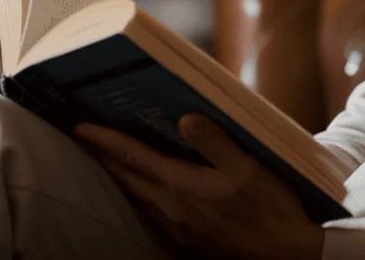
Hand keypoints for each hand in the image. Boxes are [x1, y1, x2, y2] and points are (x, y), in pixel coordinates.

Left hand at [74, 115, 324, 259]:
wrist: (284, 255)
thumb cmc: (270, 210)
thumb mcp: (248, 168)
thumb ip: (215, 142)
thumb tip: (185, 119)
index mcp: (181, 186)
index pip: (133, 158)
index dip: (105, 141)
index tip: (80, 126)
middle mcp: (171, 208)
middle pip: (126, 178)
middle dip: (103, 156)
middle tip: (82, 138)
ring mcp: (176, 227)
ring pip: (135, 197)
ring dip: (118, 177)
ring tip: (106, 161)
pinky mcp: (186, 239)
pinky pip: (149, 212)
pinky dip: (136, 195)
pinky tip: (140, 194)